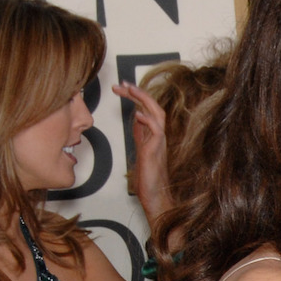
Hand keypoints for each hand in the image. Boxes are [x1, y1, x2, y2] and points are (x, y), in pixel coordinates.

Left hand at [112, 82, 172, 224]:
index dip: (135, 96)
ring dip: (144, 100)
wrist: (156, 198)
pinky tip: (137, 114)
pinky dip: (148, 121)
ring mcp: (159, 143)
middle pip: (153, 107)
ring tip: (131, 90)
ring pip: (158, 115)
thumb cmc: (148, 179)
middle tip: (122, 83)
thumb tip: (136, 118)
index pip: (146, 109)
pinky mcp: (156, 152)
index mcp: (153, 135)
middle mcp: (158, 136)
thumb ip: (140, 134)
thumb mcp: (141, 150)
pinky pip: (157, 132)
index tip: (121, 87)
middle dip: (138, 93)